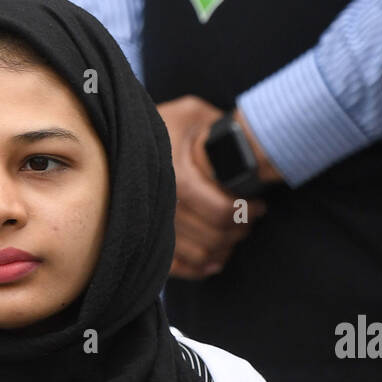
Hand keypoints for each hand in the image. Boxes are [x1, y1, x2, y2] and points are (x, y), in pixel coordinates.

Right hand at [156, 95, 265, 279]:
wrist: (122, 135)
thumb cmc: (165, 124)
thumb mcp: (193, 113)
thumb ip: (220, 128)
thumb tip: (249, 147)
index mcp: (177, 177)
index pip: (222, 212)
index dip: (247, 213)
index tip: (259, 205)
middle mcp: (163, 206)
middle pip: (213, 237)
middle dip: (240, 230)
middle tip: (251, 219)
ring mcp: (153, 226)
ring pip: (199, 255)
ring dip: (224, 249)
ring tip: (235, 234)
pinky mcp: (147, 240)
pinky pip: (177, 267)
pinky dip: (200, 268)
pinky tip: (216, 259)